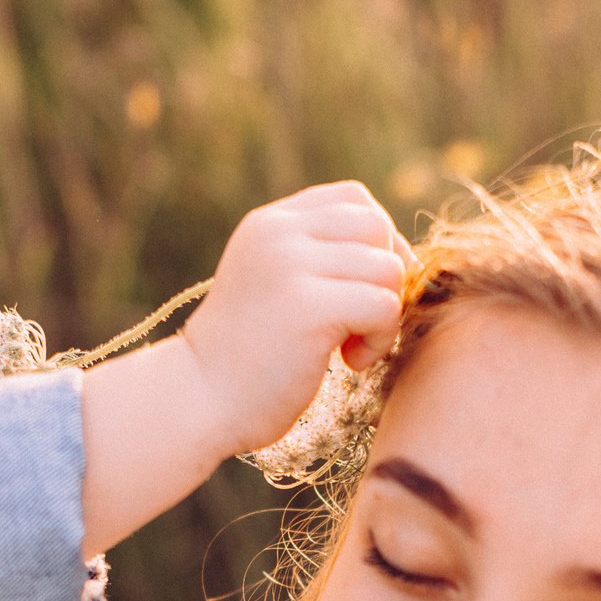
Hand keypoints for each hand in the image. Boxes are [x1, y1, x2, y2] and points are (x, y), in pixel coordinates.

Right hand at [180, 181, 408, 454]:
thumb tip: (399, 252)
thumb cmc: (248, 357)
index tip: (360, 289)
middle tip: (361, 321)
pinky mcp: (309, 306)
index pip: (353, 198)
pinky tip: (349, 362)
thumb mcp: (276, 284)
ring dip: (386, 314)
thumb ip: (319, 256)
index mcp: (271, 223)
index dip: (377, 242)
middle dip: (387, 276)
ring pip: (388, 268)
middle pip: (377, 227)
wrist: (200, 401)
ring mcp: (291, 265)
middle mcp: (279, 232)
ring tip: (350, 346)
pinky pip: (384, 306)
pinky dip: (381, 340)